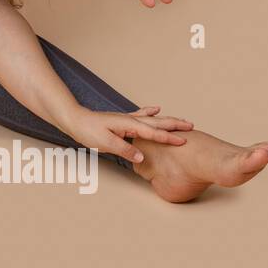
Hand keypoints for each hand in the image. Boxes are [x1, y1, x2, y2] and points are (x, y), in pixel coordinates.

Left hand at [58, 106, 193, 163]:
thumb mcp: (106, 143)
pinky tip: (156, 108)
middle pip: (157, 123)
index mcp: (129, 125)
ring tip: (182, 120)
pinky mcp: (122, 120)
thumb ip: (125, 150)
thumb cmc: (88, 131)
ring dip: (167, 120)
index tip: (184, 142)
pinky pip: (141, 116)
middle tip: (192, 127)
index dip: (169, 139)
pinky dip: (150, 112)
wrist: (75, 120)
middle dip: (175, 125)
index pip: (153, 134)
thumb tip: (142, 159)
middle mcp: (131, 119)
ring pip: (152, 119)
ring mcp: (127, 118)